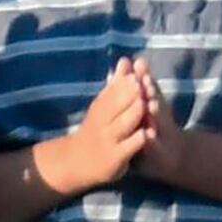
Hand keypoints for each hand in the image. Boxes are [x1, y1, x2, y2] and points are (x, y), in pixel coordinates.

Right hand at [37, 59, 162, 193]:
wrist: (75, 161)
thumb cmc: (95, 128)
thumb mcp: (102, 106)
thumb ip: (116, 85)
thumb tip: (125, 60)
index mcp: (101, 107)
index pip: (112, 92)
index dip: (124, 84)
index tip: (136, 75)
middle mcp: (103, 122)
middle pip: (117, 105)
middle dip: (130, 95)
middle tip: (143, 84)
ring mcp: (109, 140)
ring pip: (123, 125)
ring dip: (134, 114)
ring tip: (146, 104)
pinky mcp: (115, 158)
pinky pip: (127, 148)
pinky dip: (135, 140)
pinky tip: (146, 134)